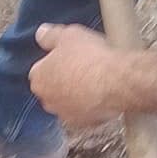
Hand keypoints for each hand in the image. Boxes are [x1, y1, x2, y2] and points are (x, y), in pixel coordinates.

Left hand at [29, 23, 156, 131]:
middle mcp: (47, 100)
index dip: (55, 61)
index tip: (68, 55)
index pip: (40, 69)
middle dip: (64, 79)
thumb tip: (41, 33)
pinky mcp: (85, 124)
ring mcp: (66, 114)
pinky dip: (90, 105)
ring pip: (68, 102)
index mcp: (39, 79)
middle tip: (82, 66)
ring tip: (95, 79)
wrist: (118, 82)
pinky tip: (102, 93)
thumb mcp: (68, 35)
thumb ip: (50, 35)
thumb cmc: (92, 58)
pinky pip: (84, 112)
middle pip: (52, 88)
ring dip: (77, 93)